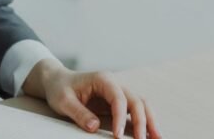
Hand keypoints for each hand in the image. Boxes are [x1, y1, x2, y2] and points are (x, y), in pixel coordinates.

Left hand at [23, 59, 160, 138]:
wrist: (57, 81)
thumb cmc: (60, 89)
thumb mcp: (63, 101)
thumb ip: (78, 113)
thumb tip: (94, 127)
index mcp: (103, 79)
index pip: (118, 98)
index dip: (121, 116)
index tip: (117, 135)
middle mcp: (115, 84)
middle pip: (136, 100)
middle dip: (142, 120)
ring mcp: (118, 92)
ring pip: (141, 104)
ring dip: (149, 120)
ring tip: (156, 138)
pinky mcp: (118, 102)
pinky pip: (135, 111)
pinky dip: (144, 122)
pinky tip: (150, 135)